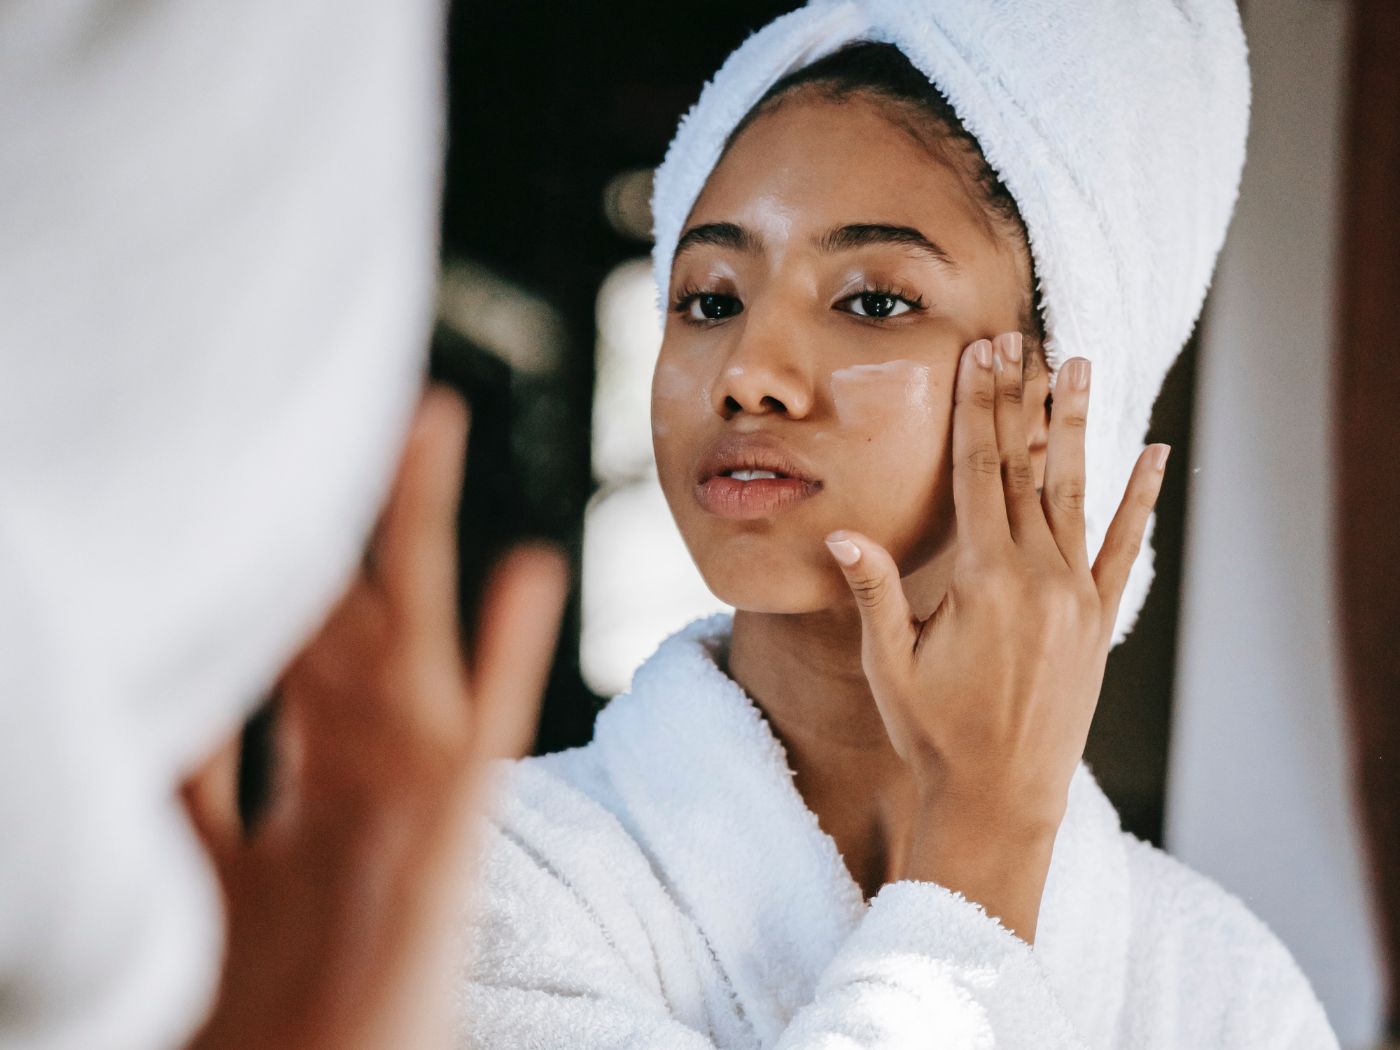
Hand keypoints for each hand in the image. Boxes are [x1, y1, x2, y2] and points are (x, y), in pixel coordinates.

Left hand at [182, 387, 567, 1049]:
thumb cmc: (267, 1019)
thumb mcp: (199, 885)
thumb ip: (179, 787)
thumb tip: (139, 682)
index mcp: (291, 802)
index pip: (261, 656)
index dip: (246, 572)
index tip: (235, 489)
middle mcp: (347, 786)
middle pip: (331, 620)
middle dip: (327, 516)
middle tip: (323, 410)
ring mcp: (403, 805)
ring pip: (403, 639)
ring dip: (415, 532)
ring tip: (423, 427)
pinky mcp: (453, 838)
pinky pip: (482, 730)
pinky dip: (508, 651)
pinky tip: (530, 569)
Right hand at [824, 332, 1166, 942]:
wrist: (1001, 800)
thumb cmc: (934, 735)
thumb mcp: (889, 667)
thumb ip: (875, 595)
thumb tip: (843, 533)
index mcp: (985, 581)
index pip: (980, 472)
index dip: (979, 409)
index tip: (982, 355)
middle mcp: (1039, 577)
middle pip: (1026, 467)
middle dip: (1019, 398)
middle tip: (1019, 338)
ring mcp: (1077, 596)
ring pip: (1075, 492)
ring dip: (1077, 426)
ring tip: (1081, 365)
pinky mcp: (1099, 621)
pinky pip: (1123, 547)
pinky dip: (1138, 500)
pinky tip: (1154, 454)